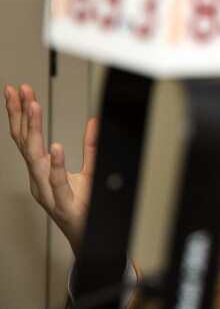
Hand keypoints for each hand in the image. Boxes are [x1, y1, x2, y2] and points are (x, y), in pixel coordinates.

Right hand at [6, 83, 96, 255]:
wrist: (88, 235)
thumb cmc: (83, 205)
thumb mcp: (90, 170)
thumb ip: (91, 147)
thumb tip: (94, 122)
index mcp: (41, 170)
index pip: (26, 137)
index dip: (21, 114)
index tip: (19, 91)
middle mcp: (39, 179)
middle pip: (24, 143)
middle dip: (20, 115)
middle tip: (19, 90)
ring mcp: (48, 191)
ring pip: (35, 159)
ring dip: (33, 131)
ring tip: (33, 107)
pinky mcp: (63, 203)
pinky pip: (57, 182)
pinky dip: (56, 164)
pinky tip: (56, 147)